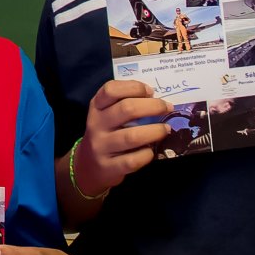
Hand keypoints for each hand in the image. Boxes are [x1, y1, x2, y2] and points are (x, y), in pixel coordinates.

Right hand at [72, 79, 170, 196]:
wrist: (88, 166)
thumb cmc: (106, 134)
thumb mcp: (106, 115)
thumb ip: (124, 104)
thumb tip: (156, 99)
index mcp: (96, 107)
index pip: (111, 90)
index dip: (134, 87)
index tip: (150, 91)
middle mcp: (96, 125)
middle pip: (126, 109)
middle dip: (153, 106)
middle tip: (167, 108)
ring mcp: (101, 147)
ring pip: (132, 136)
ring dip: (155, 131)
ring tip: (166, 129)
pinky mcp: (109, 167)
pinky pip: (133, 160)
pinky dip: (147, 154)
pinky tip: (151, 151)